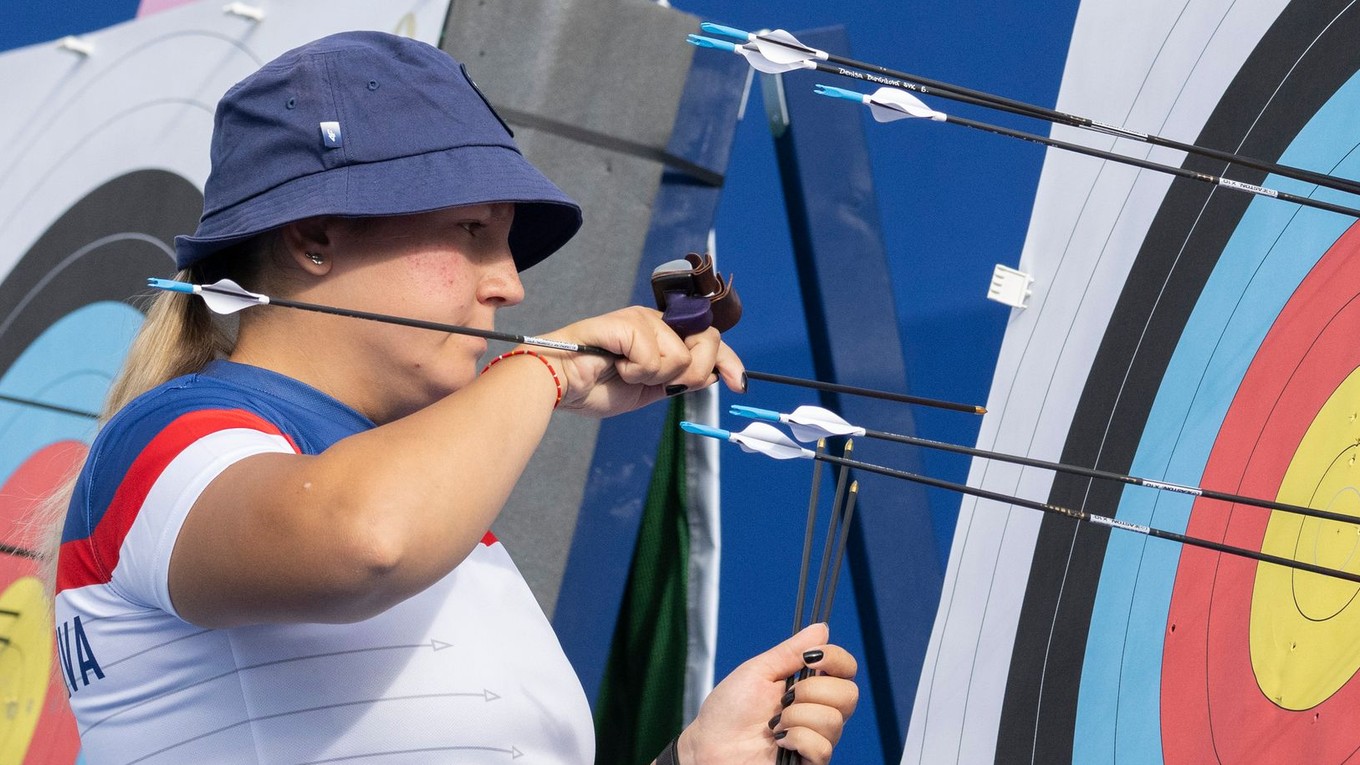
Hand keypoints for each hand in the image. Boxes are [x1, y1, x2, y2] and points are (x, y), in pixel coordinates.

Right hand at [537, 306, 743, 416]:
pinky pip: (655, 358)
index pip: (708, 340)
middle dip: (689, 373)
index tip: (739, 383)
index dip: (729, 361)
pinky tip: (614, 366)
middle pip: (706, 343)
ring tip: (623, 372)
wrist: (558, 387)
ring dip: (653, 377)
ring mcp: (641, 318)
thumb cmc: (594, 386)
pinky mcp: (627, 322)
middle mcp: (655, 320)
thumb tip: (715, 374)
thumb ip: (680, 379)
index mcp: (661, 333)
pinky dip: (636, 373)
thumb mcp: (649, 388)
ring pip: (681, 357)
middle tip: (653, 380)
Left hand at [676, 623, 857, 764]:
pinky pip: (822, 748)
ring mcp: (815, 739)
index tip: (811, 658)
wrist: (708, 746)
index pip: (846, 670)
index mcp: (807, 686)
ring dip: (796, 717)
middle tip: (784, 698)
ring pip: (834, 720)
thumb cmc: (727, 712)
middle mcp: (817, 712)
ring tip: (774, 725)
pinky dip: (797, 739)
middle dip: (812, 691)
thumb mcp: (758, 671)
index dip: (836, 659)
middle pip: (849, 694)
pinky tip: (780, 741)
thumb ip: (791, 651)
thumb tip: (821, 628)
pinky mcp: (810, 762)